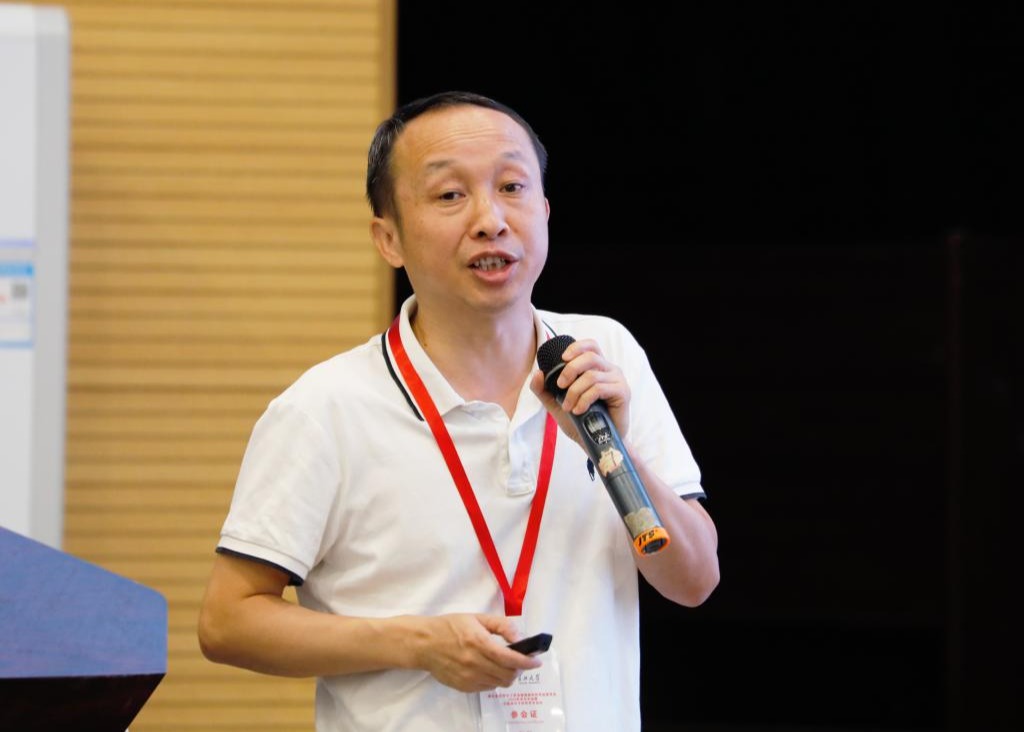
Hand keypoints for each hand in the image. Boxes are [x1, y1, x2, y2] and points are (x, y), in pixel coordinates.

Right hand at [414, 613, 540, 692]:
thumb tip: (520, 638)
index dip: (527, 662)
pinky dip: (494, 680)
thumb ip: (502, 626)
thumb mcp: (477, 618)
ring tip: (505, 666)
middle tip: (520, 662)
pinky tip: (489, 669)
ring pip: (499, 684)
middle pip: (508, 675)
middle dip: (519, 670)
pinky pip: (487, 688)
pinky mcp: (464, 687)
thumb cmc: (451, 626)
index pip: (510, 659)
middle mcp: (475, 663)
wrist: (424, 643)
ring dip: (507, 676)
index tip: (536, 662)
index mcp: (479, 642)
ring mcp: (469, 678)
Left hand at [530, 337, 631, 446]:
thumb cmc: (581, 422)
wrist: (596, 443)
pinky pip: (599, 388)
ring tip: (569, 407)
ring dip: (574, 391)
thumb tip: (537, 373)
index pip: (590, 346)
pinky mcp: (623, 392)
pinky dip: (584, 399)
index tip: (562, 358)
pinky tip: (579, 410)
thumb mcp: (557, 405)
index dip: (576, 347)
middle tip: (560, 386)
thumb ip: (545, 390)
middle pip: (589, 356)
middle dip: (570, 370)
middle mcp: (609, 370)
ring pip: (591, 375)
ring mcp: (617, 380)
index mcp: (597, 367)